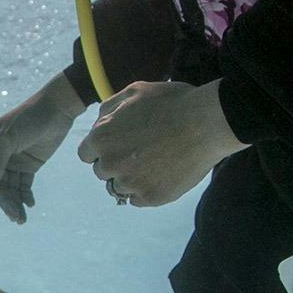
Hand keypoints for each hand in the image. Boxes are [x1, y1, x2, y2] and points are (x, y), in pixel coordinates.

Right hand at [0, 76, 86, 222]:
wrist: (58, 108)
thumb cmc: (30, 118)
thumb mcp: (10, 139)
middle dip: (5, 203)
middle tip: (16, 218)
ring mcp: (14, 161)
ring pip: (11, 188)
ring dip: (15, 203)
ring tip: (22, 218)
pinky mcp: (30, 164)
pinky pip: (24, 185)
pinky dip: (26, 196)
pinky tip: (30, 204)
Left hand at [78, 79, 243, 207]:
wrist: (206, 123)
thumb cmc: (172, 103)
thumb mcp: (135, 92)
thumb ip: (110, 108)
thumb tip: (100, 122)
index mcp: (101, 138)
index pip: (86, 154)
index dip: (101, 149)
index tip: (117, 146)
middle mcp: (110, 163)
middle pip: (102, 172)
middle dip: (116, 163)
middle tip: (139, 153)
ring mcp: (130, 183)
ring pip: (119, 188)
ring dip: (130, 179)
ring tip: (152, 165)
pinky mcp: (150, 197)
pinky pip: (138, 200)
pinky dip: (146, 191)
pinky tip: (161, 176)